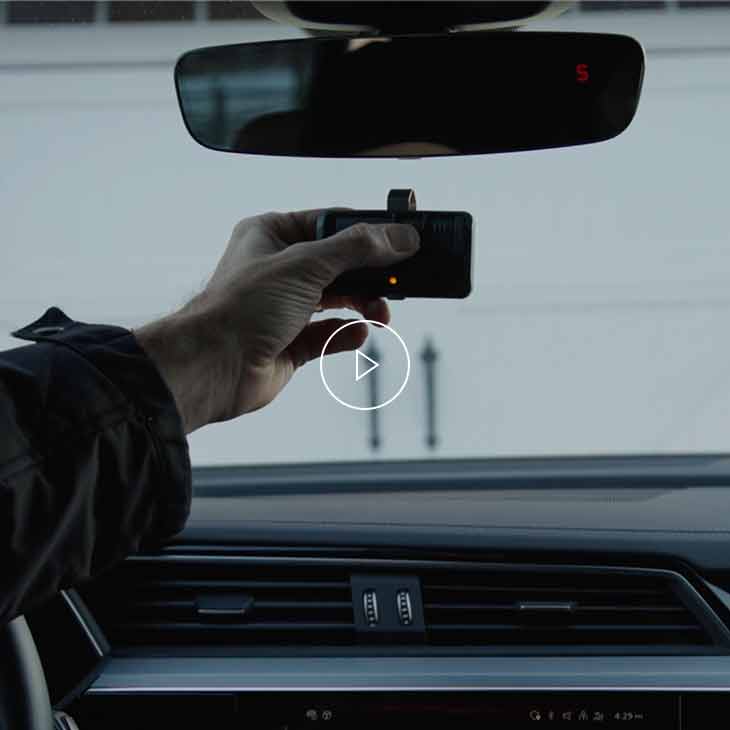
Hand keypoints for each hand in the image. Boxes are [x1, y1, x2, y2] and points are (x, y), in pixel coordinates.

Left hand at [134, 210, 419, 432]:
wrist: (214, 367)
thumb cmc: (240, 308)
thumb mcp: (305, 265)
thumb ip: (357, 249)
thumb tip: (399, 237)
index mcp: (272, 235)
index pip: (330, 224)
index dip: (366, 232)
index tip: (400, 240)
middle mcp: (279, 269)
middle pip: (340, 264)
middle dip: (370, 275)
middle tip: (397, 282)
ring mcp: (285, 307)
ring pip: (339, 300)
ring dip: (364, 306)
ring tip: (381, 313)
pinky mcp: (291, 342)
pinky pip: (330, 335)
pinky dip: (347, 334)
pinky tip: (358, 334)